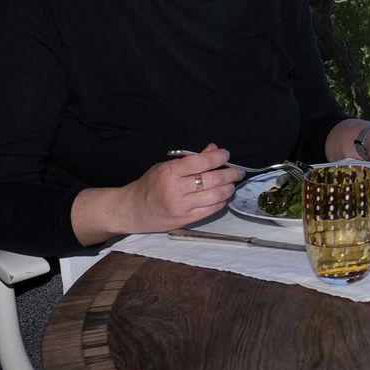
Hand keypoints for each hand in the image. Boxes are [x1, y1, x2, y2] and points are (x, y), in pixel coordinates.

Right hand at [119, 144, 240, 232]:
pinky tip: (222, 196)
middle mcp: (176, 189)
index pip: (201, 162)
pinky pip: (212, 210)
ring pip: (216, 196)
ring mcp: (181, 207)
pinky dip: (221, 201)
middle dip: (231, 173)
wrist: (132, 210)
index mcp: (170, 172)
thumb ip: (190, 159)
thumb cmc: (149, 185)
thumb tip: (213, 149)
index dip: (218, 157)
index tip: (226, 155)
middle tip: (237, 171)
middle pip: (213, 180)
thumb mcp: (165, 166)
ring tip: (232, 184)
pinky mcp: (186, 220)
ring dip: (229, 188)